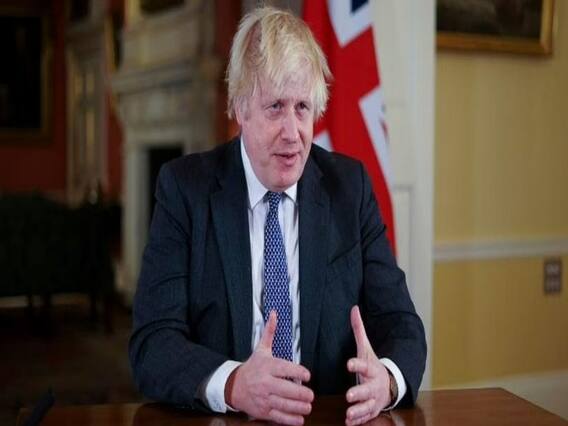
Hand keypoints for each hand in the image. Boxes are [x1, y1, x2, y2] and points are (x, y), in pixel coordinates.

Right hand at [225, 311, 313, 424]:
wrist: (232, 386)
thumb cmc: (251, 368)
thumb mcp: (261, 349)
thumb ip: (270, 332)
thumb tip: (274, 315)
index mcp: (267, 366)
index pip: (286, 369)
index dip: (299, 373)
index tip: (307, 375)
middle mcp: (265, 383)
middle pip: (287, 390)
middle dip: (302, 394)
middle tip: (310, 395)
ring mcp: (264, 398)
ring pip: (284, 404)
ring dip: (299, 407)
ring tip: (308, 406)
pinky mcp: (263, 411)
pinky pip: (278, 417)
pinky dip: (291, 420)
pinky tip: (299, 418)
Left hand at [345, 306, 391, 425]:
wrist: (389, 384)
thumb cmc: (373, 365)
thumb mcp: (366, 348)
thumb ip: (359, 330)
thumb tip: (354, 308)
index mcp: (371, 368)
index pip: (364, 365)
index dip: (356, 364)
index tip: (348, 364)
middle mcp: (374, 384)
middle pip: (367, 389)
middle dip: (359, 393)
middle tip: (349, 395)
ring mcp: (374, 399)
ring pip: (367, 406)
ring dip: (358, 410)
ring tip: (348, 413)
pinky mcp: (372, 409)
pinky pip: (366, 416)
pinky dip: (358, 420)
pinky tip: (349, 422)